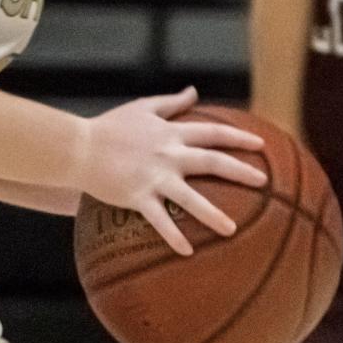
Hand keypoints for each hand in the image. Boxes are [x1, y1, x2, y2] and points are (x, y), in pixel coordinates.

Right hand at [78, 86, 266, 254]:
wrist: (78, 147)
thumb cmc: (109, 126)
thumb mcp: (142, 107)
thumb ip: (171, 102)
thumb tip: (194, 91)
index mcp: (171, 132)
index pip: (212, 132)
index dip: (238, 138)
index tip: (261, 146)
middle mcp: (168, 153)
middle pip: (211, 161)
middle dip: (240, 171)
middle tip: (263, 182)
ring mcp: (153, 176)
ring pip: (190, 197)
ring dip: (212, 214)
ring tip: (233, 230)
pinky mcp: (137, 196)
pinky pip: (159, 219)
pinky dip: (173, 235)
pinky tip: (187, 251)